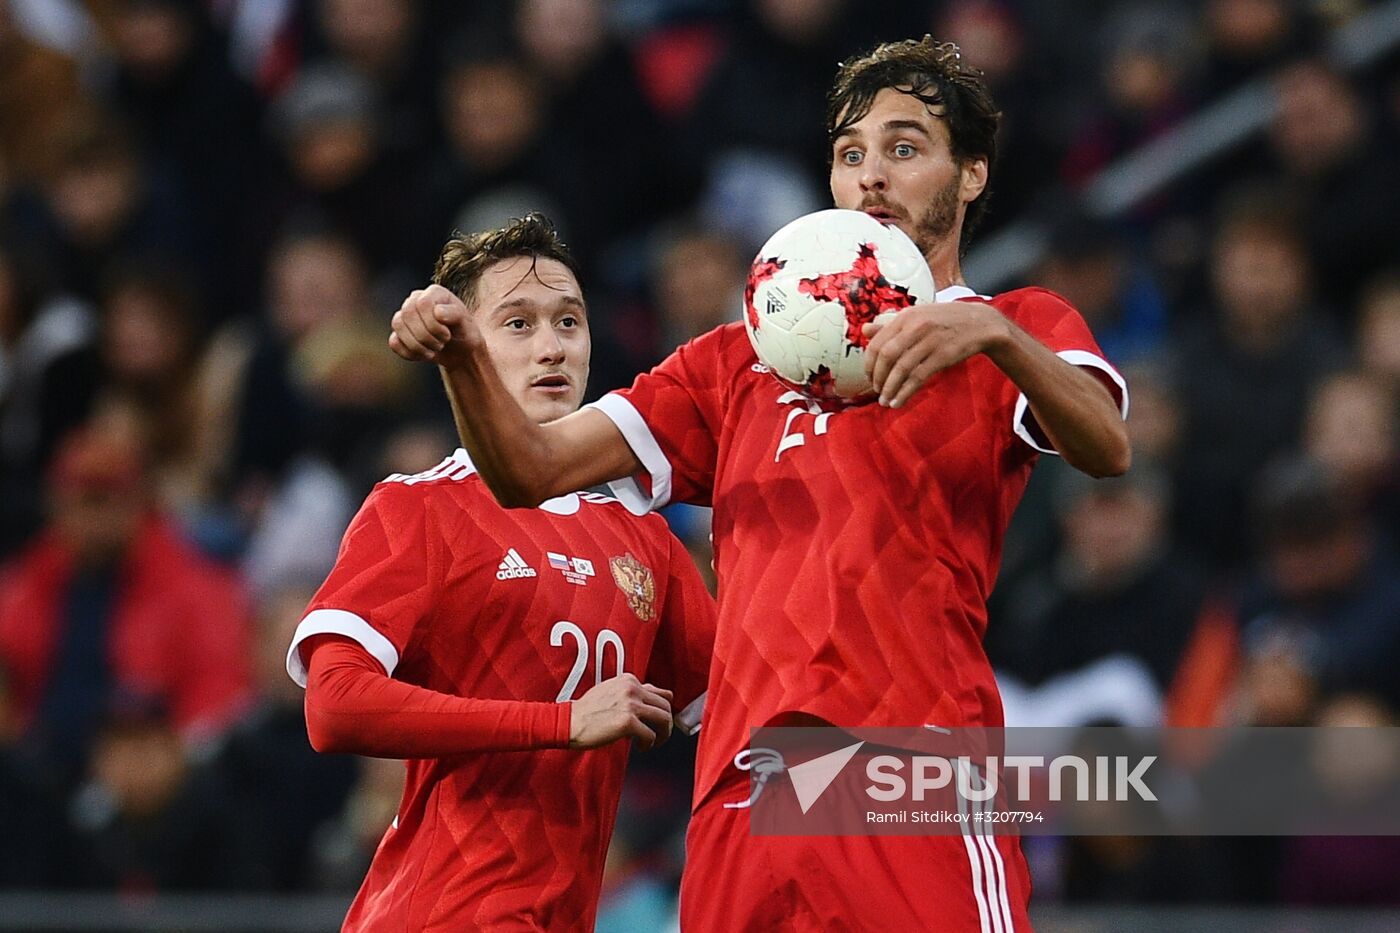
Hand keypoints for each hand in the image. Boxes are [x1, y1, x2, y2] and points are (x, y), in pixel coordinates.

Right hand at [388, 284, 478, 368]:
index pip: (423, 304)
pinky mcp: (398, 332)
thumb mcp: (466, 322)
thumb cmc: (463, 331)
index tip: (447, 334)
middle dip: (426, 336)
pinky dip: (410, 353)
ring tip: (435, 348)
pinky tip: (424, 354)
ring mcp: (405, 315)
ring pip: (398, 326)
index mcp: (434, 293)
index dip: (433, 324)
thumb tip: (437, 312)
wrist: (460, 349)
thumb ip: (455, 313)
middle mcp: (416, 299)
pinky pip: (394, 342)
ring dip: (418, 345)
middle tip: (442, 343)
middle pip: (407, 314)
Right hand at [568, 673, 673, 749]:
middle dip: (667, 724)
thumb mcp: (611, 692)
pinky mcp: (627, 722)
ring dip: (663, 734)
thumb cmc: (587, 711)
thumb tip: (651, 703)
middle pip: (666, 706)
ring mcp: (630, 704)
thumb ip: (631, 694)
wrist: (569, 721)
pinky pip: (650, 735)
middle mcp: (632, 688)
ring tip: (654, 742)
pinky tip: (641, 748)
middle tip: (661, 735)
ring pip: (664, 719)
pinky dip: (649, 744)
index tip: (660, 722)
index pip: (661, 693)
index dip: (664, 710)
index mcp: (629, 680)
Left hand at [861, 301, 1009, 407]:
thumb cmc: (944, 321)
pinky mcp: (943, 355)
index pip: (877, 342)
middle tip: (877, 389)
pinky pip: (918, 377)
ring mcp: (930, 341)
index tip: (869, 377)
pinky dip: (905, 392)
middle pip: (886, 356)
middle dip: (877, 377)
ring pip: (901, 368)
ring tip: (885, 401)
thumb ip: (890, 325)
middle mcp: (916, 326)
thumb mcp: (917, 317)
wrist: (980, 323)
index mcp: (906, 316)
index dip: (869, 363)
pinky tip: (898, 402)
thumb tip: (863, 330)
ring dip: (889, 388)